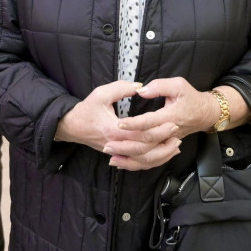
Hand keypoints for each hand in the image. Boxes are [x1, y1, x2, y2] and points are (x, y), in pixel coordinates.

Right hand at [54, 81, 180, 171]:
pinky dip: (153, 160)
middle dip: (164, 141)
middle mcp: (117, 145)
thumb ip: (121, 88)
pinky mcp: (119, 154)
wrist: (72, 126)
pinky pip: (139, 163)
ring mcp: (118, 152)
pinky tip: (163, 154)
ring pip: (144, 161)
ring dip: (162, 154)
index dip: (159, 129)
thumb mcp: (101, 93)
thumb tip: (140, 87)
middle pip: (146, 150)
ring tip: (175, 145)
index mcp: (114, 130)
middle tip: (177, 132)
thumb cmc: (86, 109)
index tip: (172, 122)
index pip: (142, 134)